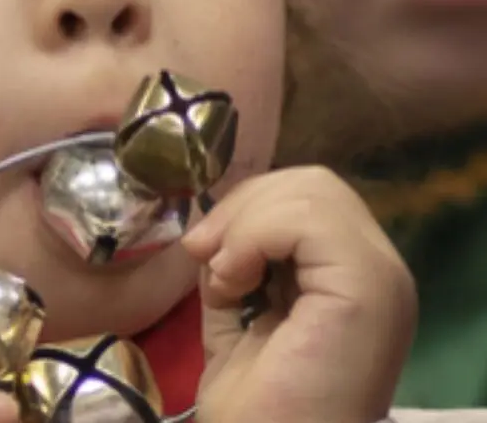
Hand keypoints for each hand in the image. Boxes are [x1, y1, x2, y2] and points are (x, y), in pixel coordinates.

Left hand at [181, 166, 415, 422]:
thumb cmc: (259, 404)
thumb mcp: (237, 309)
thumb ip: (236, 257)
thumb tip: (212, 221)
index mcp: (352, 273)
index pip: (307, 194)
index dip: (247, 206)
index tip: (201, 249)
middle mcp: (379, 268)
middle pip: (311, 182)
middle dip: (244, 206)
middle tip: (205, 255)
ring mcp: (381, 275)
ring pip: (310, 190)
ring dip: (245, 225)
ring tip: (227, 280)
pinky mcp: (368, 287)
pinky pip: (307, 218)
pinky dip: (254, 236)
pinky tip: (236, 281)